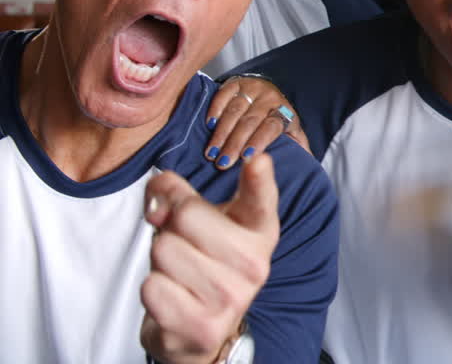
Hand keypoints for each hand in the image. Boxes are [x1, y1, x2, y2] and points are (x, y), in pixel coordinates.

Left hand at [140, 153, 280, 363]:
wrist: (202, 329)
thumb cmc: (203, 262)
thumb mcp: (202, 221)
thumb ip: (179, 195)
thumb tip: (157, 203)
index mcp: (259, 230)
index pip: (261, 199)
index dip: (259, 178)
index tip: (257, 161)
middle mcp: (254, 264)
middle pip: (186, 214)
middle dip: (168, 225)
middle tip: (182, 244)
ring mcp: (231, 298)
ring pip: (164, 250)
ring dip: (159, 261)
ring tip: (179, 273)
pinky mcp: (203, 327)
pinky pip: (152, 287)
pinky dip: (153, 289)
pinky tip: (174, 297)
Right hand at [205, 76, 309, 168]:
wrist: (269, 92)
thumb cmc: (278, 119)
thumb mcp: (292, 132)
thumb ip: (299, 147)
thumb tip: (308, 165)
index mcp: (284, 112)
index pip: (271, 127)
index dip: (259, 141)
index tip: (246, 158)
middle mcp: (269, 98)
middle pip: (250, 122)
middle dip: (235, 143)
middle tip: (223, 162)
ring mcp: (252, 88)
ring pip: (235, 111)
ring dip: (222, 132)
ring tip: (212, 152)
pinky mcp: (236, 82)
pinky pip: (223, 95)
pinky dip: (215, 109)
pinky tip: (209, 125)